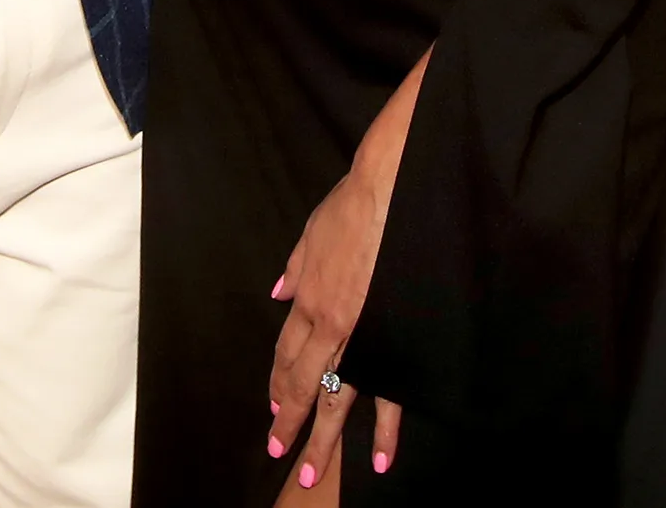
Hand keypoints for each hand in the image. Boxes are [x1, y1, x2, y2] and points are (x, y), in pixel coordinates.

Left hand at [266, 166, 403, 482]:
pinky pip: (385, 392)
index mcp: (309, 297)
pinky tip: (377, 458)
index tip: (273, 405)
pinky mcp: (392, 337)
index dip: (278, 381)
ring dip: (322, 438)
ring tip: (312, 474)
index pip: (286, 352)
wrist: (392, 192)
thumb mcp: (312, 232)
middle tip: (280, 454)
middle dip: (289, 422)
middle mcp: (329, 324)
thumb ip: (296, 267)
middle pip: (303, 383)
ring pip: (335, 398)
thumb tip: (279, 291)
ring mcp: (360, 335)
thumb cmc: (353, 205)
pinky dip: (381, 428)